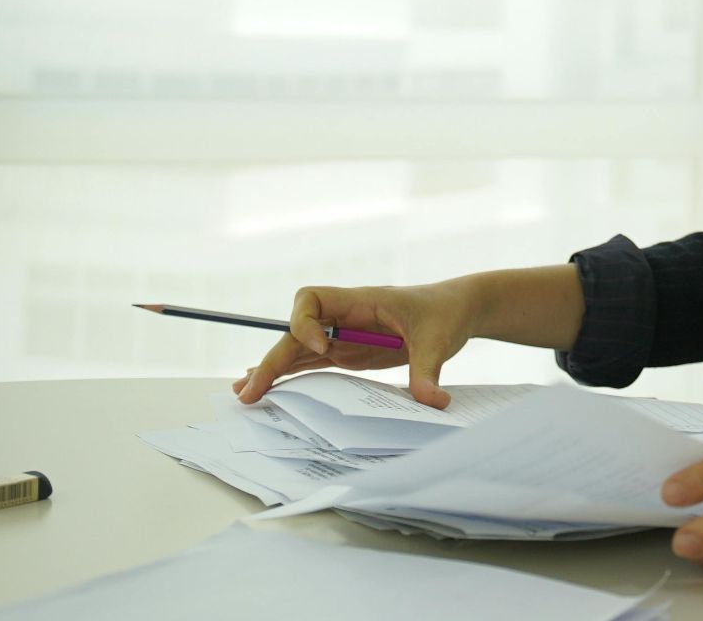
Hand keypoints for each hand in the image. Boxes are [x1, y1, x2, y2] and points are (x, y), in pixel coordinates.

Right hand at [233, 281, 480, 408]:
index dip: (306, 324)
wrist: (456, 310)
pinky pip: (312, 362)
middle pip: (296, 332)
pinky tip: (270, 390)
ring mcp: (344, 336)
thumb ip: (429, 370)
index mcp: (361, 301)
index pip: (312, 300)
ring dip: (272, 371)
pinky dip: (290, 376)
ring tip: (245, 394)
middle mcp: (345, 317)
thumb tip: (433, 402)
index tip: (323, 347)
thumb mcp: (440, 341)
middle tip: (250, 389)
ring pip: (298, 349)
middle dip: (273, 359)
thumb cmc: (445, 313)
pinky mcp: (349, 352)